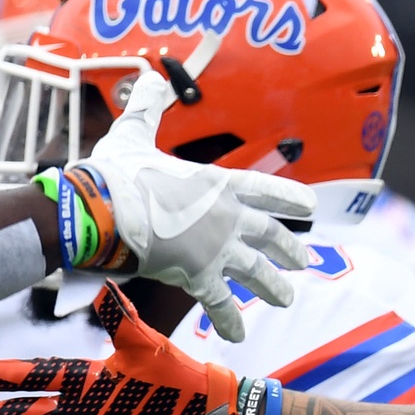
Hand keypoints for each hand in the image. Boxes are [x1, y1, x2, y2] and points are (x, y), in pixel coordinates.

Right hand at [81, 70, 312, 341]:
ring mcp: (217, 248)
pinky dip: (230, 320)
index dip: (290, 199)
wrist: (102, 210)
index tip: (312, 208)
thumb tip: (149, 77)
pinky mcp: (198, 276)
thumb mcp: (134, 134)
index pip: (266, 190)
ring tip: (286, 298)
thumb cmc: (115, 172)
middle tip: (303, 261)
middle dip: (288, 249)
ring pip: (256, 272)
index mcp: (218, 182)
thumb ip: (148, 109)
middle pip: (269, 235)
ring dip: (273, 286)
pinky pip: (220, 303)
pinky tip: (239, 337)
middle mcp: (227, 216)